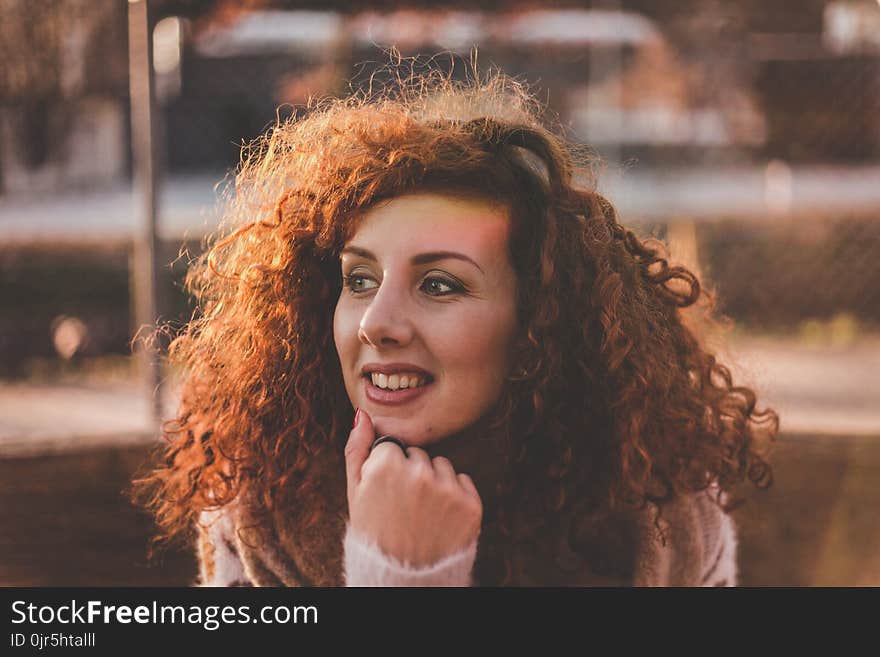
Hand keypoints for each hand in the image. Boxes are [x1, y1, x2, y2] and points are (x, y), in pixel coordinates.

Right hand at [344, 409, 482, 566]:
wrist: (404, 578)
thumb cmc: (374, 533)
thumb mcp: (354, 493)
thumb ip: (357, 448)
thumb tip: (363, 415)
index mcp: (386, 466)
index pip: (393, 446)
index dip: (388, 468)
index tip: (385, 492)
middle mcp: (419, 473)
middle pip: (419, 455)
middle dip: (412, 473)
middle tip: (403, 506)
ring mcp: (447, 489)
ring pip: (442, 466)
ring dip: (435, 483)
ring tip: (421, 513)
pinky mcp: (471, 505)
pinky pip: (464, 482)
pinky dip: (456, 496)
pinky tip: (440, 518)